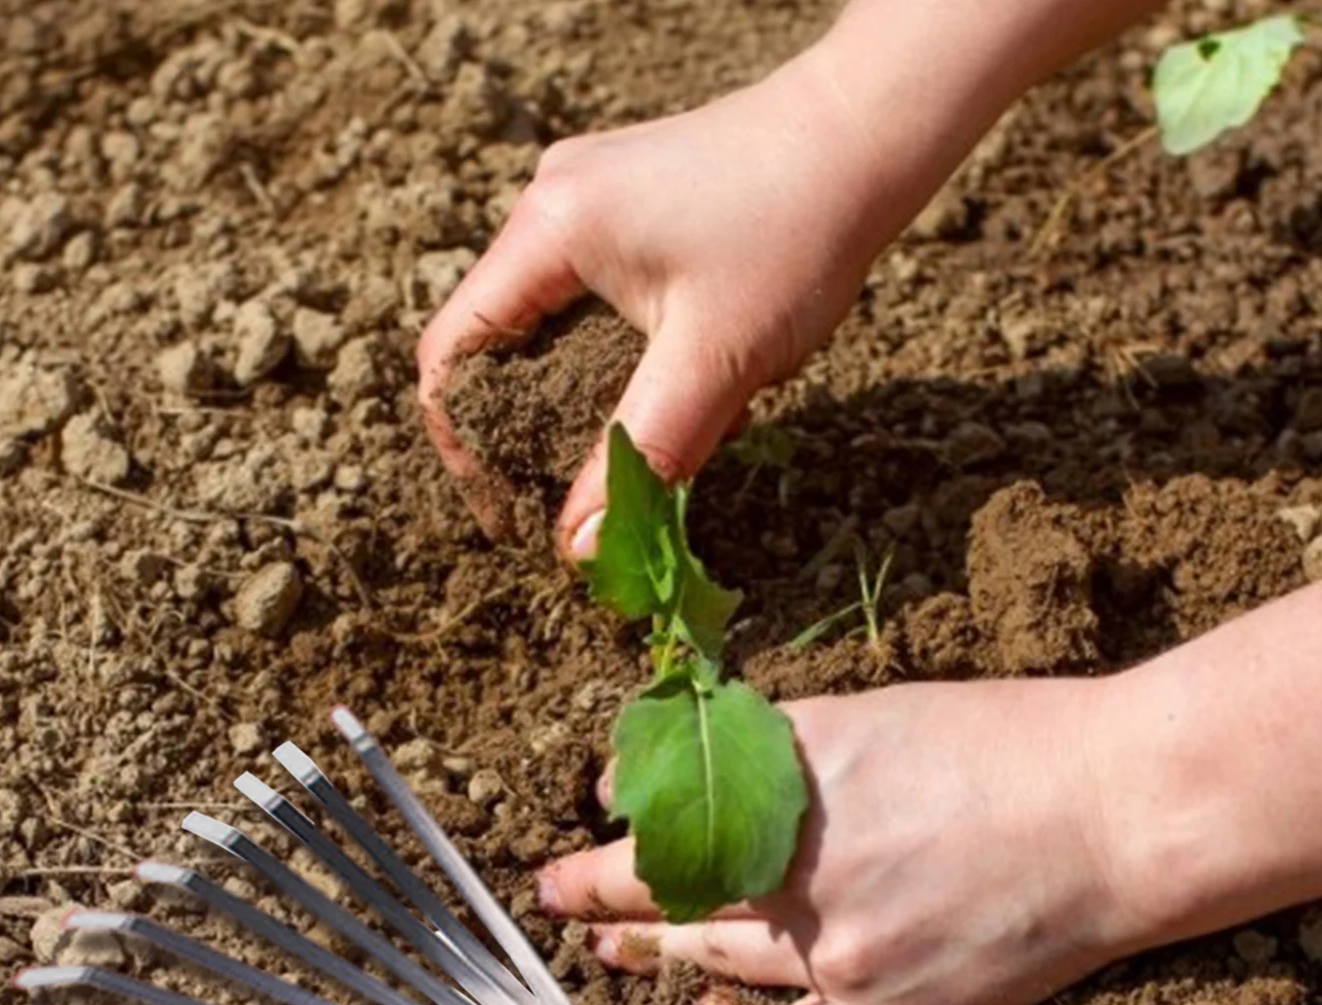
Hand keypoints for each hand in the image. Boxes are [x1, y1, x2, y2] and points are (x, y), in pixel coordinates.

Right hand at [417, 46, 930, 554]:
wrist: (869, 137)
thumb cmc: (795, 232)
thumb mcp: (713, 364)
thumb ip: (639, 457)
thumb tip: (579, 550)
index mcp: (548, 231)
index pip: (452, 351)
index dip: (463, 443)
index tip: (508, 510)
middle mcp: (550, 206)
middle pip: (496, 344)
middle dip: (530, 432)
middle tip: (573, 499)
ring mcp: (588, 203)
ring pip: (552, 331)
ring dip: (588, 401)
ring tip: (647, 445)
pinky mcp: (629, 212)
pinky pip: (595, 306)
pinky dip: (624, 364)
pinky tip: (685, 388)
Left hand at [536, 680, 1145, 1004]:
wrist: (1117, 815)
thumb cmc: (1004, 744)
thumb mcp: (868, 714)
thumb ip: (770, 747)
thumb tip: (686, 768)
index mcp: (787, 792)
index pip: (656, 823)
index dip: (604, 838)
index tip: (580, 835)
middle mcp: (796, 876)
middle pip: (667, 896)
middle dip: (599, 898)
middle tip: (555, 897)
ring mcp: (836, 956)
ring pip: (708, 962)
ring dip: (648, 955)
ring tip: (610, 953)